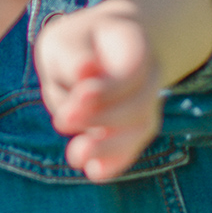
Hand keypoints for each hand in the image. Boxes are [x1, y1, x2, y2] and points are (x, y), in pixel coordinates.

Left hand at [34, 3, 163, 181]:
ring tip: (76, 155)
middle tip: (63, 120)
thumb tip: (83, 73)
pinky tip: (94, 171)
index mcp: (135, 45)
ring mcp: (146, 103)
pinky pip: (133, 148)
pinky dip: (115, 162)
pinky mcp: (134, 129)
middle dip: (102, 118)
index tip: (79, 97)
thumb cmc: (75, 45)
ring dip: (108, 146)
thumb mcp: (64, 41)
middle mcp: (149, 75)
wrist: (97, 50)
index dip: (109, 89)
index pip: (132, 70)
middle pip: (138, 104)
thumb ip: (72, 57)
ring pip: (139, 129)